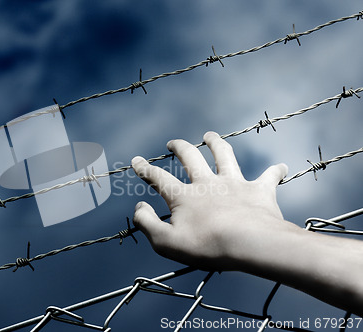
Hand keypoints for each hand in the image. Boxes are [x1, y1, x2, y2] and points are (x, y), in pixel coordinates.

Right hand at [131, 131, 289, 269]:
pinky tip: (280, 166)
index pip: (158, 178)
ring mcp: (234, 183)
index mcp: (184, 196)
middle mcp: (207, 183)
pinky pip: (268, 176)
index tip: (137, 160)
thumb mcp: (165, 242)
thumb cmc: (207, 246)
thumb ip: (146, 223)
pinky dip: (274, 171)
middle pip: (191, 158)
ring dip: (216, 143)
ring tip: (210, 136)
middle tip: (174, 143)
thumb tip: (138, 207)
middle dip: (180, 147)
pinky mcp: (258, 190)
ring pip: (224, 155)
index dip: (145, 169)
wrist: (250, 243)